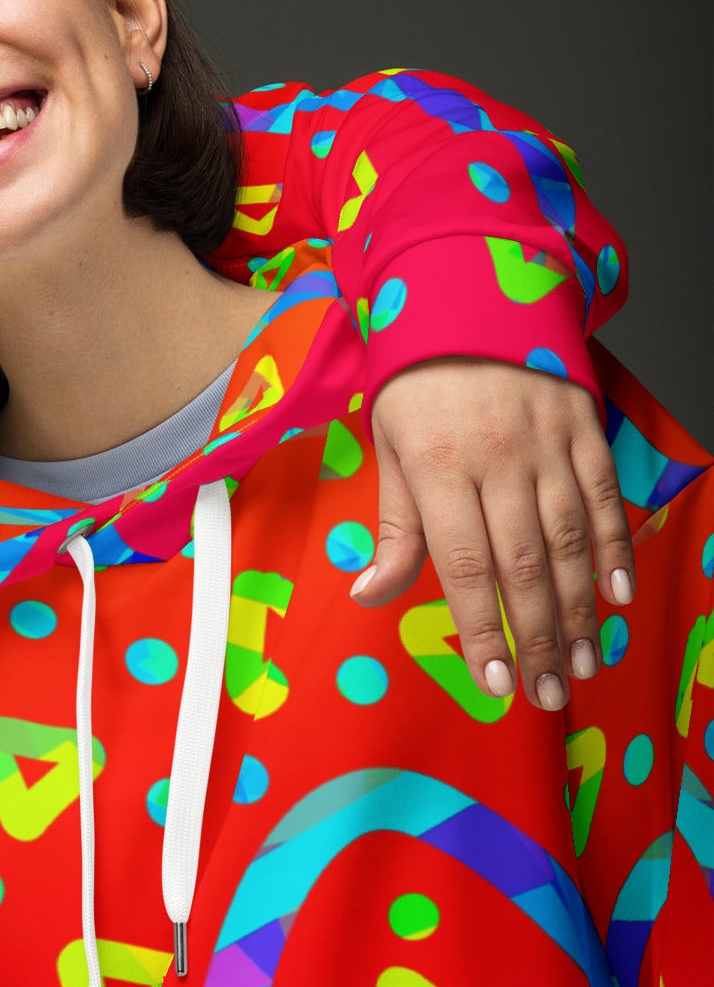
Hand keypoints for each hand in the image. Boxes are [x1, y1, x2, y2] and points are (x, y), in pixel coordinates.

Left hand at [359, 358, 633, 710]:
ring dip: (581, 610)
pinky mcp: (583, 429)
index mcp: (438, 466)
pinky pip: (604, 499)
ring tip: (585, 662)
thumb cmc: (414, 382)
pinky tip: (617, 596)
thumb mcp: (387, 448)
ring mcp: (547, 444)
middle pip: (524, 566)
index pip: (465, 567)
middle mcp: (498, 459)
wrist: (467, 295)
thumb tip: (369, 595)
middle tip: (548, 692)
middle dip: (538, 638)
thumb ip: (394, 527)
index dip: (484, 630)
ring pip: (571, 542)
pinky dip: (614, 551)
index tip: (496, 680)